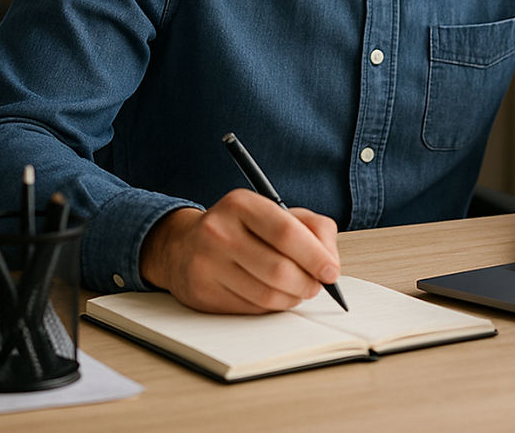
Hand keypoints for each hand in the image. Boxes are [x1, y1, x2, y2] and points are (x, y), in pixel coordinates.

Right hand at [139, 189, 341, 312]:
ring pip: (266, 295)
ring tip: (298, 290)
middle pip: (278, 269)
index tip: (331, 271)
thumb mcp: (276, 212)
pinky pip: (251, 309)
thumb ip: (312, 228)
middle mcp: (219, 231)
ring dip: (292, 298)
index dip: (315, 256)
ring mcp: (207, 264)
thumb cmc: (241, 228)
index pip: (286, 232)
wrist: (183, 246)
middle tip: (317, 285)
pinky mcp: (202, 293)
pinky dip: (272, 307)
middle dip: (308, 283)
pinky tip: (274, 296)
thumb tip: (330, 262)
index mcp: (241, 204)